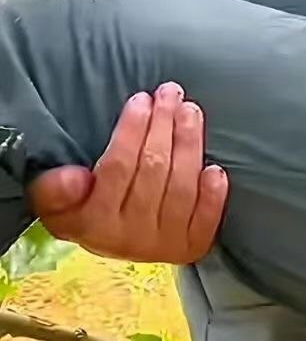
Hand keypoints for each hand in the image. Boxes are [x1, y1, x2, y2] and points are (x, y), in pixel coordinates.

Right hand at [28, 83, 226, 263]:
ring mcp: (163, 244)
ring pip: (182, 187)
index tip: (141, 99)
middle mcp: (131, 237)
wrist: (111, 242)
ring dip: (189, 144)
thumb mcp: (55, 201)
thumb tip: (76, 176)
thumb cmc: (83, 208)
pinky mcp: (189, 247)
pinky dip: (213, 195)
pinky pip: (205, 221)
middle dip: (164, 125)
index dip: (132, 130)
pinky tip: (215, 169)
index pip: (119, 168)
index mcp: (94, 222)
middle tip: (170, 93)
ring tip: (190, 111)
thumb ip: (54, 189)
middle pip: (154, 170)